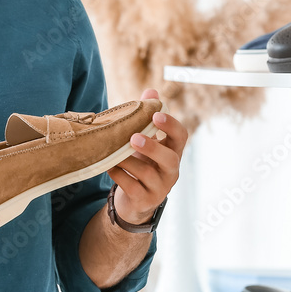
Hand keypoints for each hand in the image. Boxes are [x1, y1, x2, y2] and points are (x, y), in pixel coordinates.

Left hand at [106, 88, 187, 225]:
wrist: (133, 200)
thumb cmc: (140, 164)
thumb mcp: (145, 141)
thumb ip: (147, 116)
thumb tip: (151, 90)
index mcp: (172, 151)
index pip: (181, 136)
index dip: (171, 125)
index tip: (156, 114)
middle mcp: (171, 170)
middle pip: (170, 158)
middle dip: (152, 147)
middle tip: (133, 138)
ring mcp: (160, 187)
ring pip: (147, 173)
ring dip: (127, 160)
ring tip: (113, 153)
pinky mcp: (145, 200)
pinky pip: (132, 186)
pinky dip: (119, 175)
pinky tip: (109, 167)